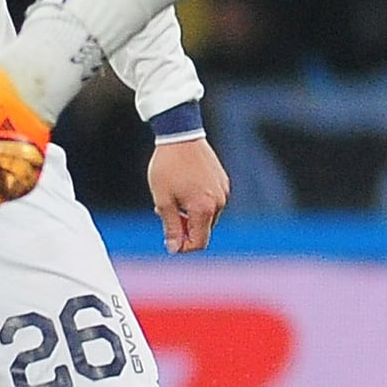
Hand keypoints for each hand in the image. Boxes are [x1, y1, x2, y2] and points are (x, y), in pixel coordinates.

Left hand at [149, 138, 229, 253]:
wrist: (181, 137)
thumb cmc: (168, 169)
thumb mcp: (163, 201)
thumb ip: (171, 227)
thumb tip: (174, 248)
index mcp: (204, 209)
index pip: (199, 243)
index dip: (182, 247)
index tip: (168, 239)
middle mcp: (219, 202)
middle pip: (204, 230)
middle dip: (185, 229)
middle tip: (165, 213)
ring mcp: (223, 191)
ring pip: (208, 216)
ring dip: (192, 216)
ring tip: (174, 199)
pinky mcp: (223, 181)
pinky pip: (212, 202)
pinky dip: (199, 203)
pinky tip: (184, 189)